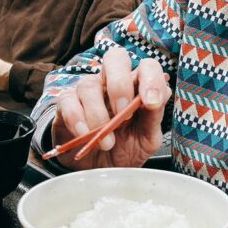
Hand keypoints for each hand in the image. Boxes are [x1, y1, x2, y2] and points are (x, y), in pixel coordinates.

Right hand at [52, 47, 170, 169]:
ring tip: (106, 143)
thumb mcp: (147, 139)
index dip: (151, 78)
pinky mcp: (66, 104)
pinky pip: (67, 101)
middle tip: (122, 113)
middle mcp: (111, 82)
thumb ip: (154, 117)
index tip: (151, 103)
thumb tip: (161, 94)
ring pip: (89, 84)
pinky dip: (77, 120)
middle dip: (119, 84)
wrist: (99, 169)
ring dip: (98, 115)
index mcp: (137, 87)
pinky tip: (85, 135)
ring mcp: (88, 91)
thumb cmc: (125, 148)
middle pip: (115, 57)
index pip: (147, 66)